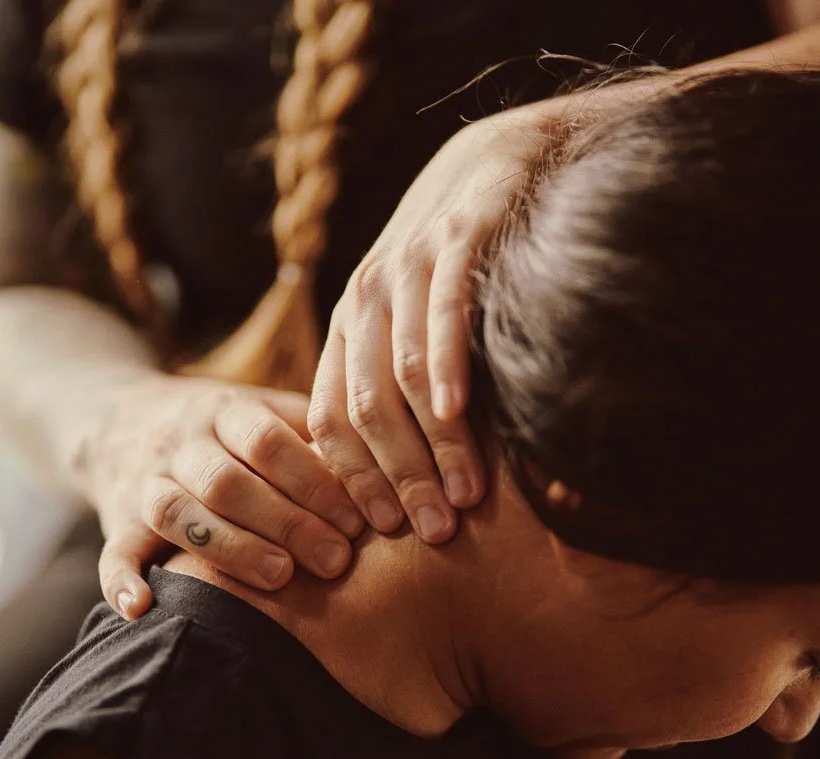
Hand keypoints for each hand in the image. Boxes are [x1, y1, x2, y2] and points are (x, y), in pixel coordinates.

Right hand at [78, 374, 365, 618]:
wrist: (120, 418)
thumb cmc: (220, 424)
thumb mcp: (261, 407)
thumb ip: (312, 427)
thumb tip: (388, 453)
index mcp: (224, 411)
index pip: (269, 442)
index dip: (315, 481)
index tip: (360, 519)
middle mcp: (181, 443)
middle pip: (229, 482)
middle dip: (287, 521)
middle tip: (337, 560)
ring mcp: (144, 482)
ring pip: (178, 513)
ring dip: (228, 548)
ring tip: (280, 578)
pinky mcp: (117, 521)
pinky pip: (111, 550)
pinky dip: (121, 581)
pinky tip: (144, 610)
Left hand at [309, 104, 554, 540]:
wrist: (488, 163)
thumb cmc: (450, 261)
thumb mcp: (410, 318)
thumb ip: (397, 378)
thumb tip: (406, 467)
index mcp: (349, 328)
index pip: (330, 417)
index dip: (349, 477)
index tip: (379, 532)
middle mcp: (365, 302)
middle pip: (365, 408)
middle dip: (397, 477)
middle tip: (430, 533)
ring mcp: (407, 270)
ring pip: (403, 373)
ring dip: (432, 442)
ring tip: (464, 496)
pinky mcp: (455, 241)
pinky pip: (442, 312)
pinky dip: (445, 364)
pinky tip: (456, 412)